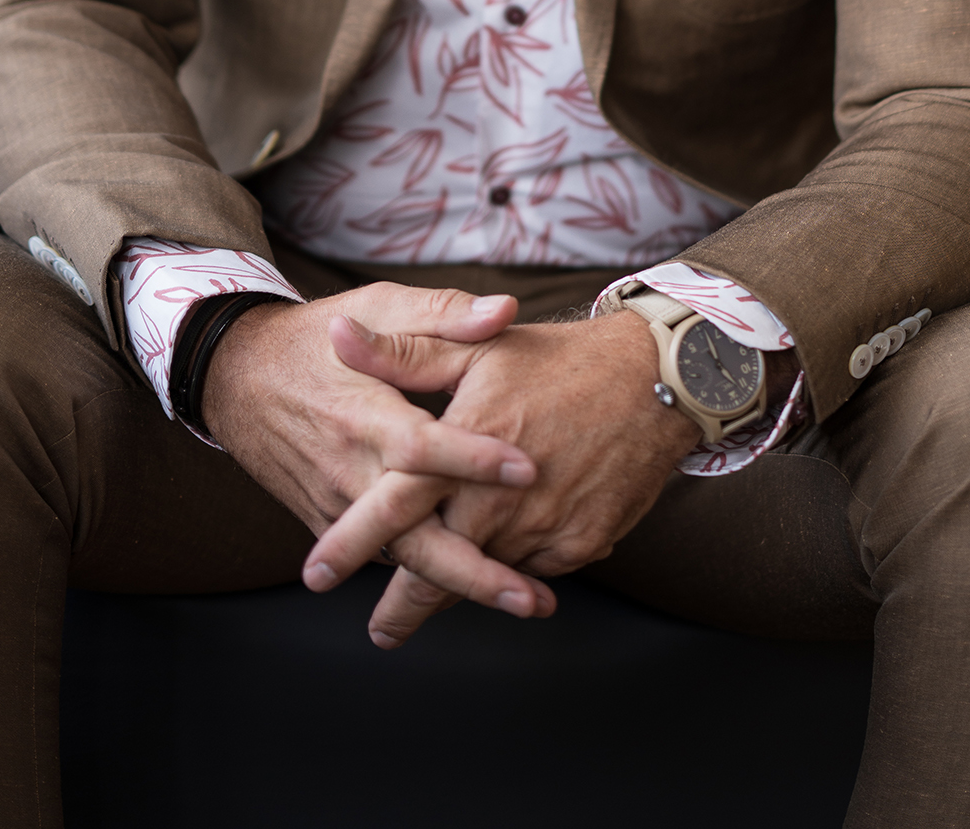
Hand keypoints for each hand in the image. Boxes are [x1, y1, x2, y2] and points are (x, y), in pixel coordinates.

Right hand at [201, 281, 556, 623]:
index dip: (473, 459)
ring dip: (462, 588)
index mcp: (364, 413)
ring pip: (403, 559)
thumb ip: (443, 313)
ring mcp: (338, 506)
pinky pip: (385, 556)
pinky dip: (430, 577)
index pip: (421, 446)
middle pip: (414, 536)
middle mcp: (350, 470)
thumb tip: (506, 309)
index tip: (529, 470)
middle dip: (475, 573)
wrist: (236, 377)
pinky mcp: (330, 523)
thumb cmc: (317, 337)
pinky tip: (485, 587)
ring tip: (531, 602)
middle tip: (535, 599)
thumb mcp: (376, 305)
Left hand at [306, 308, 696, 648]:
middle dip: (404, 606)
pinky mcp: (581, 545)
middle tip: (383, 629)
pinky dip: (517, 564)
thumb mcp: (477, 347)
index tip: (314, 574)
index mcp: (467, 446)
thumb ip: (403, 354)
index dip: (352, 542)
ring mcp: (544, 528)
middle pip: (438, 567)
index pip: (396, 505)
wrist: (655, 378)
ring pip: (488, 573)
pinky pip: (534, 569)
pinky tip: (514, 546)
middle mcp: (501, 499)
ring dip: (465, 582)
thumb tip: (337, 339)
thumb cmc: (559, 359)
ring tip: (441, 591)